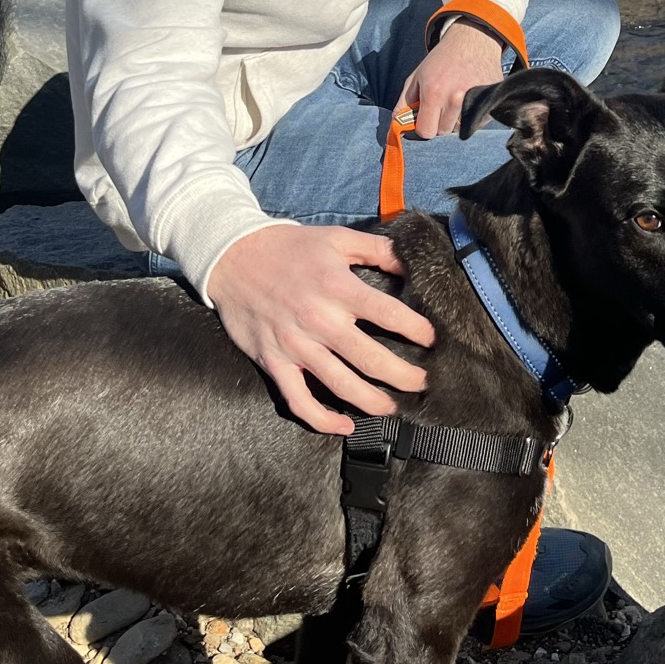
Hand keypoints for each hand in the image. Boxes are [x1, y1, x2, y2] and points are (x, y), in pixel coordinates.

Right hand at [206, 223, 435, 435]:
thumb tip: (411, 263)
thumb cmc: (288, 247)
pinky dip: (323, 420)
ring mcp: (295, 345)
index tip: (432, 341)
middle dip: (404, 376)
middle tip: (423, 383)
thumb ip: (377, 249)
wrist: (232, 257)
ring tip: (394, 407)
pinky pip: (299, 401)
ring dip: (373, 402)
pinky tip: (345, 425)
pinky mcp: (273, 363)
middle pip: (371, 359)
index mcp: (337, 287)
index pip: (389, 314)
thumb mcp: (336, 238)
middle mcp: (319, 320)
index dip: (417, 330)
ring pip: (341, 385)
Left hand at [401, 22, 504, 139]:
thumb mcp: (417, 76)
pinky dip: (471, 116)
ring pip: (460, 129)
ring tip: (456, 99)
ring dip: (455, 119)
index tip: (425, 118)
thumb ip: (404, 102)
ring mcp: (476, 101)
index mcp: (434, 93)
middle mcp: (455, 99)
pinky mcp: (490, 102)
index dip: (423, 126)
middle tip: (441, 104)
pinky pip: (477, 123)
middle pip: (443, 131)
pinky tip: (469, 98)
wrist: (473, 40)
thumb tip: (397, 125)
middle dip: (439, 122)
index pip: (426, 131)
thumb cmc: (442, 59)